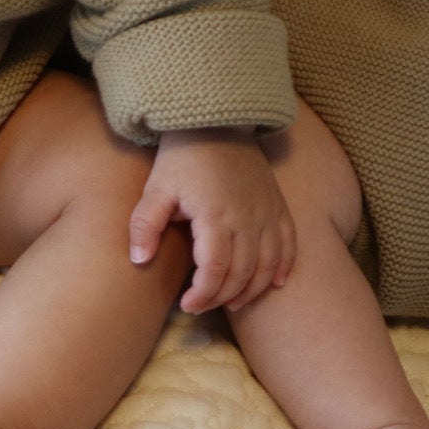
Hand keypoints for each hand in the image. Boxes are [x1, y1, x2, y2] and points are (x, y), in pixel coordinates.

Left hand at [130, 126, 295, 313]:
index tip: (188, 305)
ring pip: (268, 265)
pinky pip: (289, 244)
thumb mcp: (155, 189)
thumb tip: (138, 259)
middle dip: (222, 296)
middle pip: (242, 273)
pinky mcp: (278, 206)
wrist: (217, 122)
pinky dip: (283, 268)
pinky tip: (273, 285)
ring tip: (232, 302)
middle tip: (201, 306)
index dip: (203, 294)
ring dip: (252, 290)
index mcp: (216, 216)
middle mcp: (247, 217)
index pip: (216, 269)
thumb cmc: (183, 158)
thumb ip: (144, 225)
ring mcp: (267, 212)